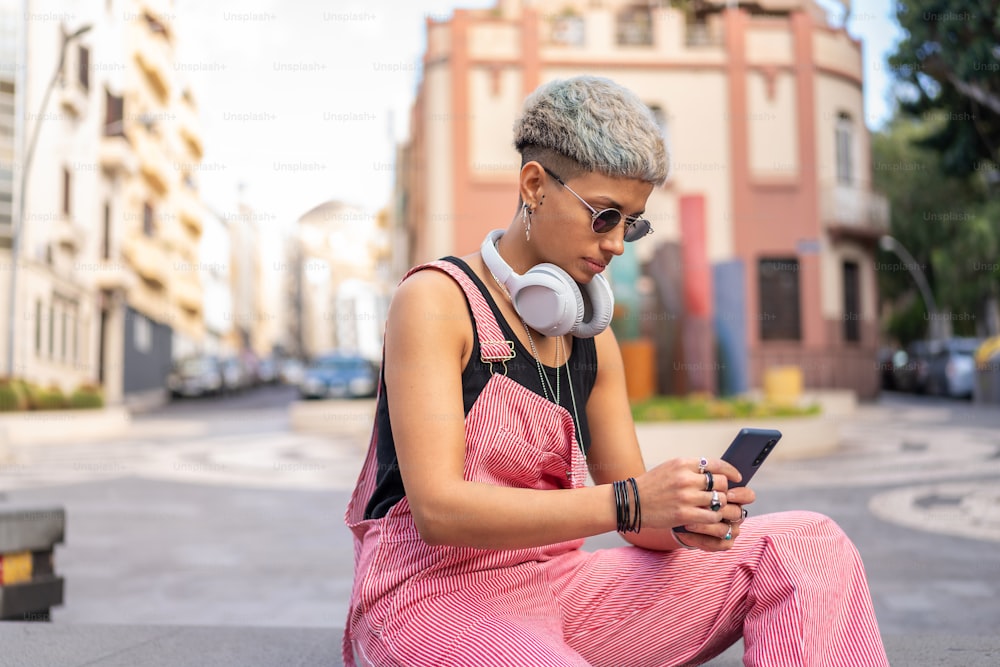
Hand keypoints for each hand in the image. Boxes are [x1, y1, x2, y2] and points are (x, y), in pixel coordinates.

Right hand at [634, 457, 755, 550]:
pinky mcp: (683, 515)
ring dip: (720, 506)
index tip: (737, 477)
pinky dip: (714, 518)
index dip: (731, 471)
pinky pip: (711, 516)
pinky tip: (710, 518)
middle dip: (725, 491)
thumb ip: (691, 469)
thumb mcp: (670, 469)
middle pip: (720, 483)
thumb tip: (718, 473)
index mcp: (682, 463)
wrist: (630, 502)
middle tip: (723, 496)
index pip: (716, 464)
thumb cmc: (652, 485)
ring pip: (718, 501)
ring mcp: (685, 497)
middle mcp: (685, 478)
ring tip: (717, 508)